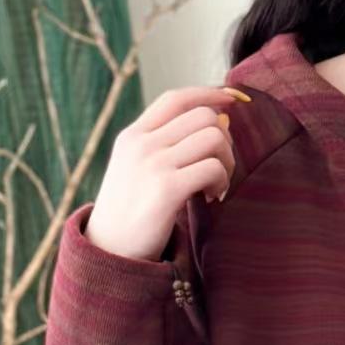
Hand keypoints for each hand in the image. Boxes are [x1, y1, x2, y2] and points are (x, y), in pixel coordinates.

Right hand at [84, 84, 246, 262]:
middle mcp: (141, 144)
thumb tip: (223, 120)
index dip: (209, 93)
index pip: (177, 98)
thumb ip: (170, 144)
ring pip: (214, 137)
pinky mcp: (166, 189)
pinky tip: (211, 198)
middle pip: (204, 116)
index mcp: (133, 135)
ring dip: (226, 162)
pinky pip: (213, 167)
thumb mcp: (138, 168)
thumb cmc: (132, 210)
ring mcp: (152, 165)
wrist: (109, 251)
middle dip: (225, 140)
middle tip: (219, 167)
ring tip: (216, 185)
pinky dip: (222, 182)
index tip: (234, 100)